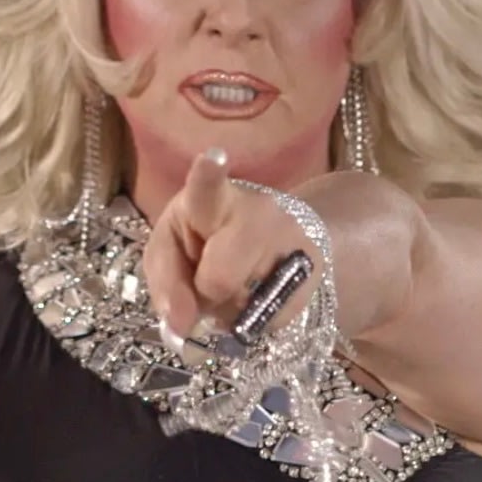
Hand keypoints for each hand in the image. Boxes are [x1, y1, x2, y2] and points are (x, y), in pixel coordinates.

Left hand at [139, 149, 318, 339]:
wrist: (272, 241)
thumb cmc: (204, 241)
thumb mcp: (171, 251)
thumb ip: (166, 283)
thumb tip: (181, 324)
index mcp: (211, 200)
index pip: (208, 186)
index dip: (209, 174)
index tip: (213, 157)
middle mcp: (258, 212)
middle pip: (219, 278)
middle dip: (207, 292)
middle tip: (209, 281)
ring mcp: (292, 239)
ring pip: (246, 305)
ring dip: (232, 308)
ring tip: (236, 284)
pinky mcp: (315, 269)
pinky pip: (272, 321)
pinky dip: (257, 321)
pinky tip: (259, 294)